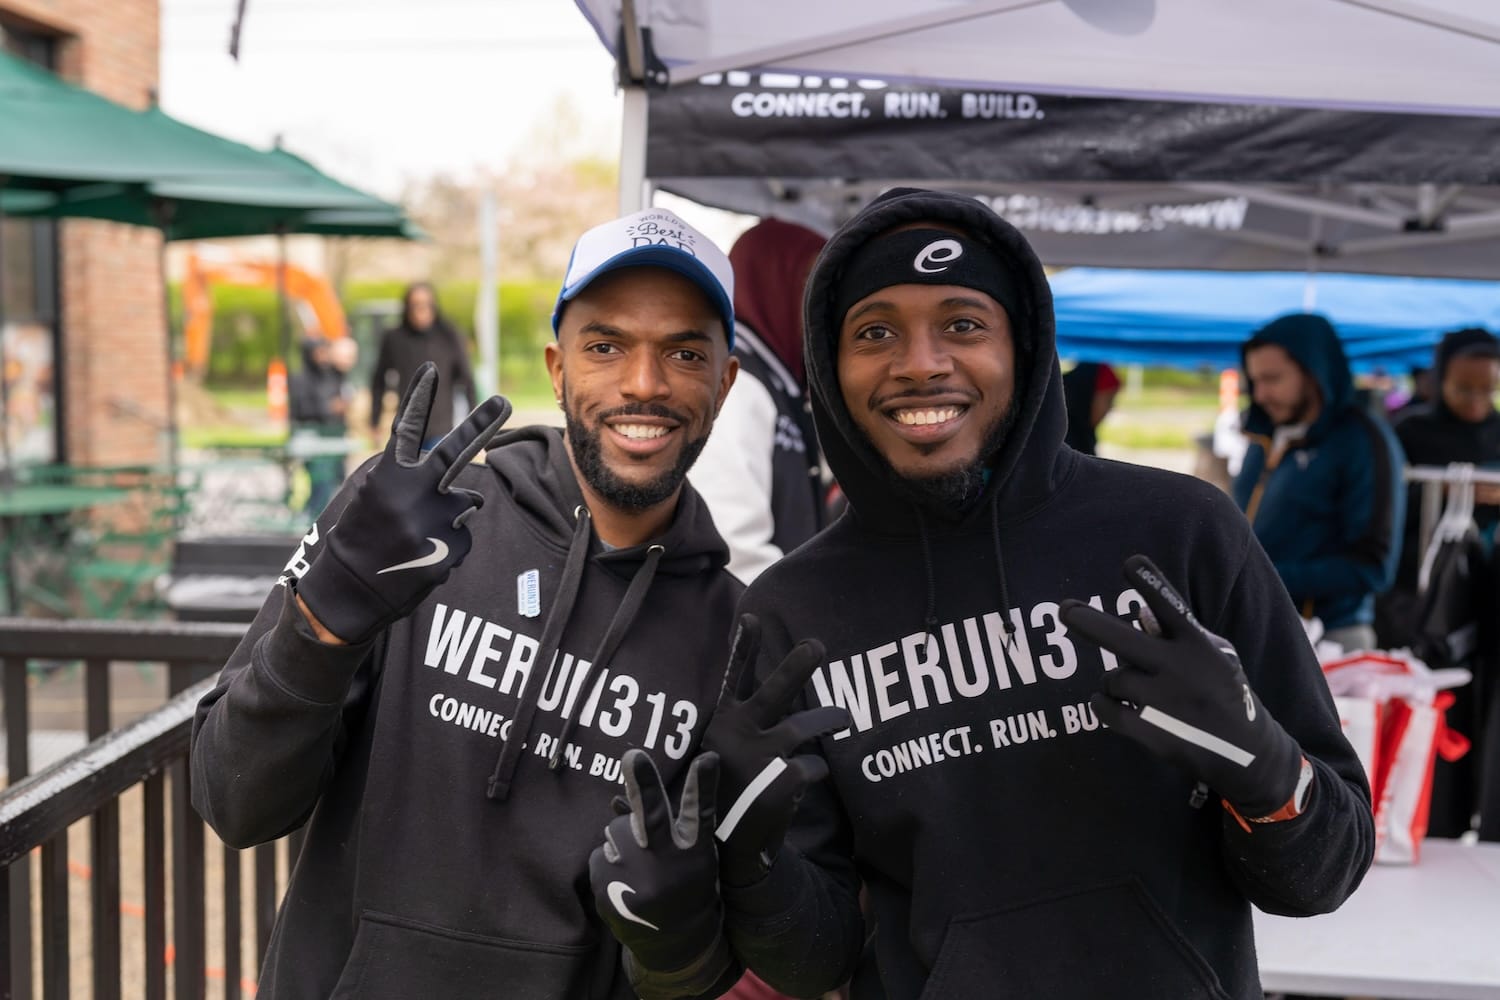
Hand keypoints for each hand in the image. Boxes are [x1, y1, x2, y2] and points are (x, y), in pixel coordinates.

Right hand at [294, 362, 510, 643]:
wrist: (349, 590)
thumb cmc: (360, 537)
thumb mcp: (374, 498)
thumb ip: (414, 483)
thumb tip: (469, 491)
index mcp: (388, 478)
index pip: (406, 430)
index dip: (418, 398)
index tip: (431, 369)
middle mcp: (413, 496)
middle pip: (454, 453)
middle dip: (482, 423)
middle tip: (504, 400)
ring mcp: (434, 524)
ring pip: (465, 503)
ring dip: (452, 511)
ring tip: (417, 533)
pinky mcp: (450, 552)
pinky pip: (462, 536)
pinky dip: (448, 542)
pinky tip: (422, 556)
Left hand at [590, 750, 722, 973]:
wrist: (675, 940)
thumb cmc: (687, 882)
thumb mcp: (694, 854)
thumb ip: (671, 824)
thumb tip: (617, 797)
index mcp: (694, 852)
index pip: (700, 812)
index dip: (702, 785)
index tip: (706, 758)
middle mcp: (666, 865)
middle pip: (652, 816)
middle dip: (642, 783)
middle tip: (633, 756)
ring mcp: (635, 881)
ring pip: (616, 830)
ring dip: (623, 837)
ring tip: (639, 863)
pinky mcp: (608, 892)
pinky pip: (601, 855)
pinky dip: (610, 860)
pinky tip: (625, 879)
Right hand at [702, 615, 848, 885]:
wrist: (724, 850)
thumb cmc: (721, 791)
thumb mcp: (716, 752)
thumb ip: (734, 722)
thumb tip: (756, 691)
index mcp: (720, 723)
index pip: (731, 678)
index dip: (741, 647)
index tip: (751, 616)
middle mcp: (739, 734)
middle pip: (775, 691)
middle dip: (797, 665)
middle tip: (818, 645)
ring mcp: (762, 757)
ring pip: (806, 726)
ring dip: (828, 718)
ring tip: (842, 716)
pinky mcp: (783, 781)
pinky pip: (815, 765)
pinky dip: (815, 770)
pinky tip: (804, 782)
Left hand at [1059, 555, 1301, 817]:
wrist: (1247, 756)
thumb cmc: (1224, 693)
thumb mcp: (1215, 657)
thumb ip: (1177, 635)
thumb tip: (1141, 613)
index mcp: (1199, 646)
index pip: (1170, 607)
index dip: (1150, 583)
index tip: (1130, 562)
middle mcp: (1182, 670)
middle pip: (1122, 640)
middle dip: (1089, 622)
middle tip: (1064, 609)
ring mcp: (1167, 703)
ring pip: (1114, 678)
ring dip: (1114, 681)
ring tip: (1135, 690)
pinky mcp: (1154, 733)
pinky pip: (1106, 710)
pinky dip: (1102, 704)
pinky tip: (1108, 702)